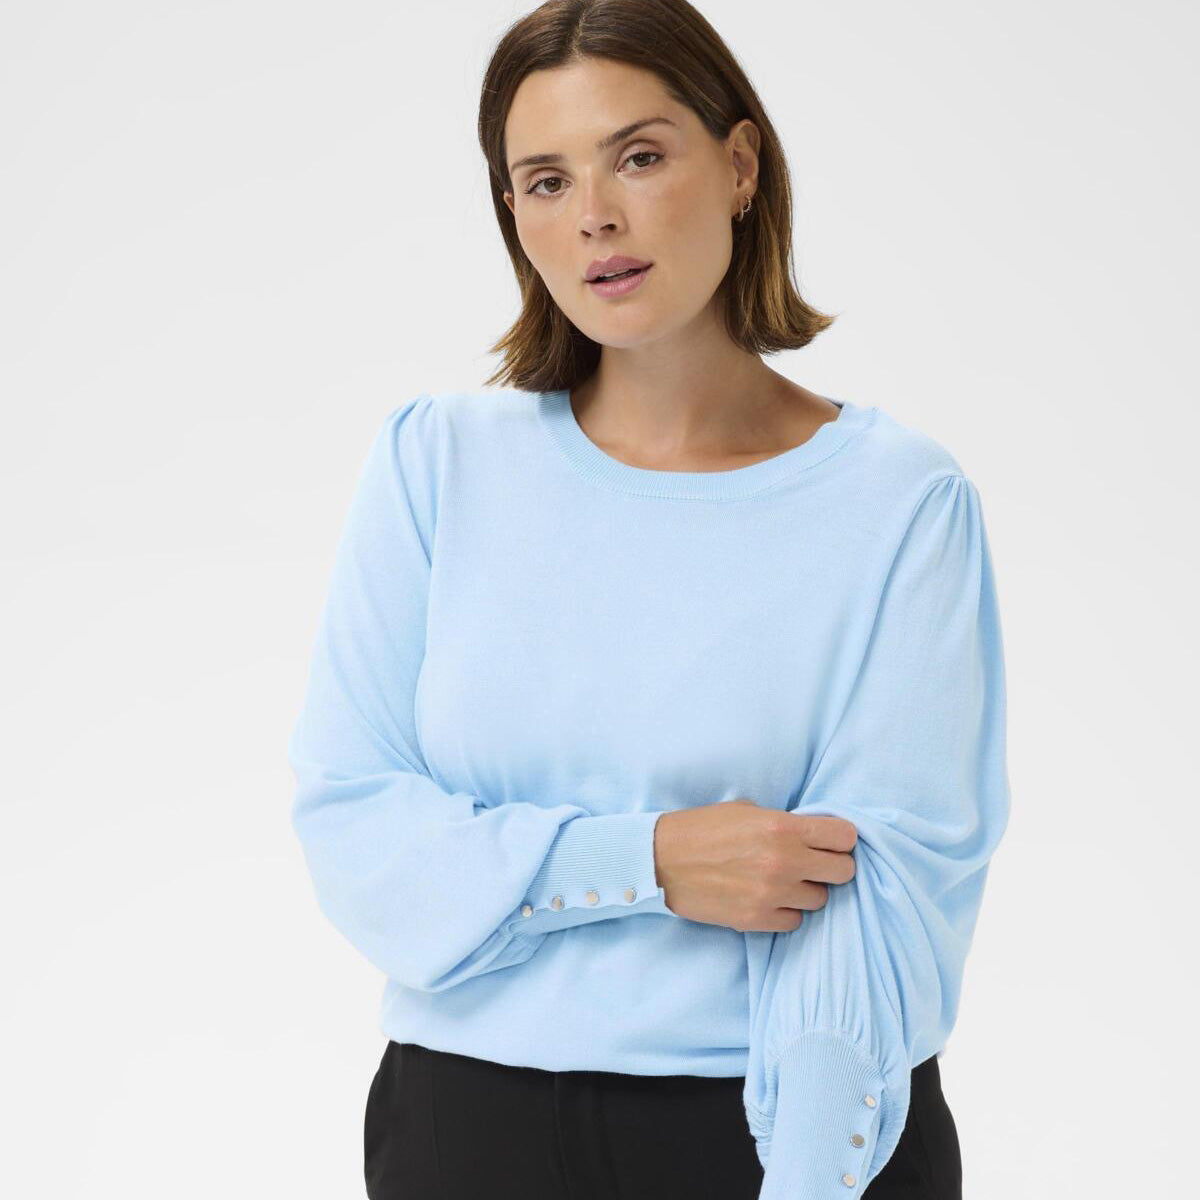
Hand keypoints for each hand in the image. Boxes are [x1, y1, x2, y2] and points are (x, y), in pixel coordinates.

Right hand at [652, 798, 856, 931]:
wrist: (660, 859)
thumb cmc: (702, 828)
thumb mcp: (746, 811)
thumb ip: (785, 823)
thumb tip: (816, 835)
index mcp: (782, 827)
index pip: (845, 837)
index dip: (840, 839)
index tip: (830, 841)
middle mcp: (783, 861)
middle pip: (843, 872)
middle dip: (831, 866)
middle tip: (812, 863)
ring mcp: (771, 894)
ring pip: (820, 899)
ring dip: (806, 890)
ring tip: (781, 880)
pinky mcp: (757, 919)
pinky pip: (794, 921)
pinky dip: (785, 911)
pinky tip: (765, 897)